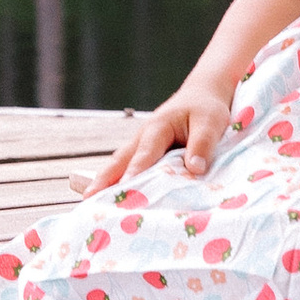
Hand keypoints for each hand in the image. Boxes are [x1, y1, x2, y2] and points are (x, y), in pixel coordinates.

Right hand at [82, 72, 234, 191]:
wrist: (201, 96)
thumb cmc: (205, 109)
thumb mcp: (210, 122)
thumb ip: (202, 145)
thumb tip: (194, 169)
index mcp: (158, 127)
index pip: (146, 152)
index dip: (136, 169)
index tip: (126, 186)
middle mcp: (143, 137)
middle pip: (120, 159)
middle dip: (104, 178)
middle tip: (89, 198)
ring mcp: (140, 145)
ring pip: (119, 165)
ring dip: (105, 182)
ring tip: (90, 203)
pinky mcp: (145, 154)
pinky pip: (128, 168)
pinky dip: (118, 183)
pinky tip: (113, 201)